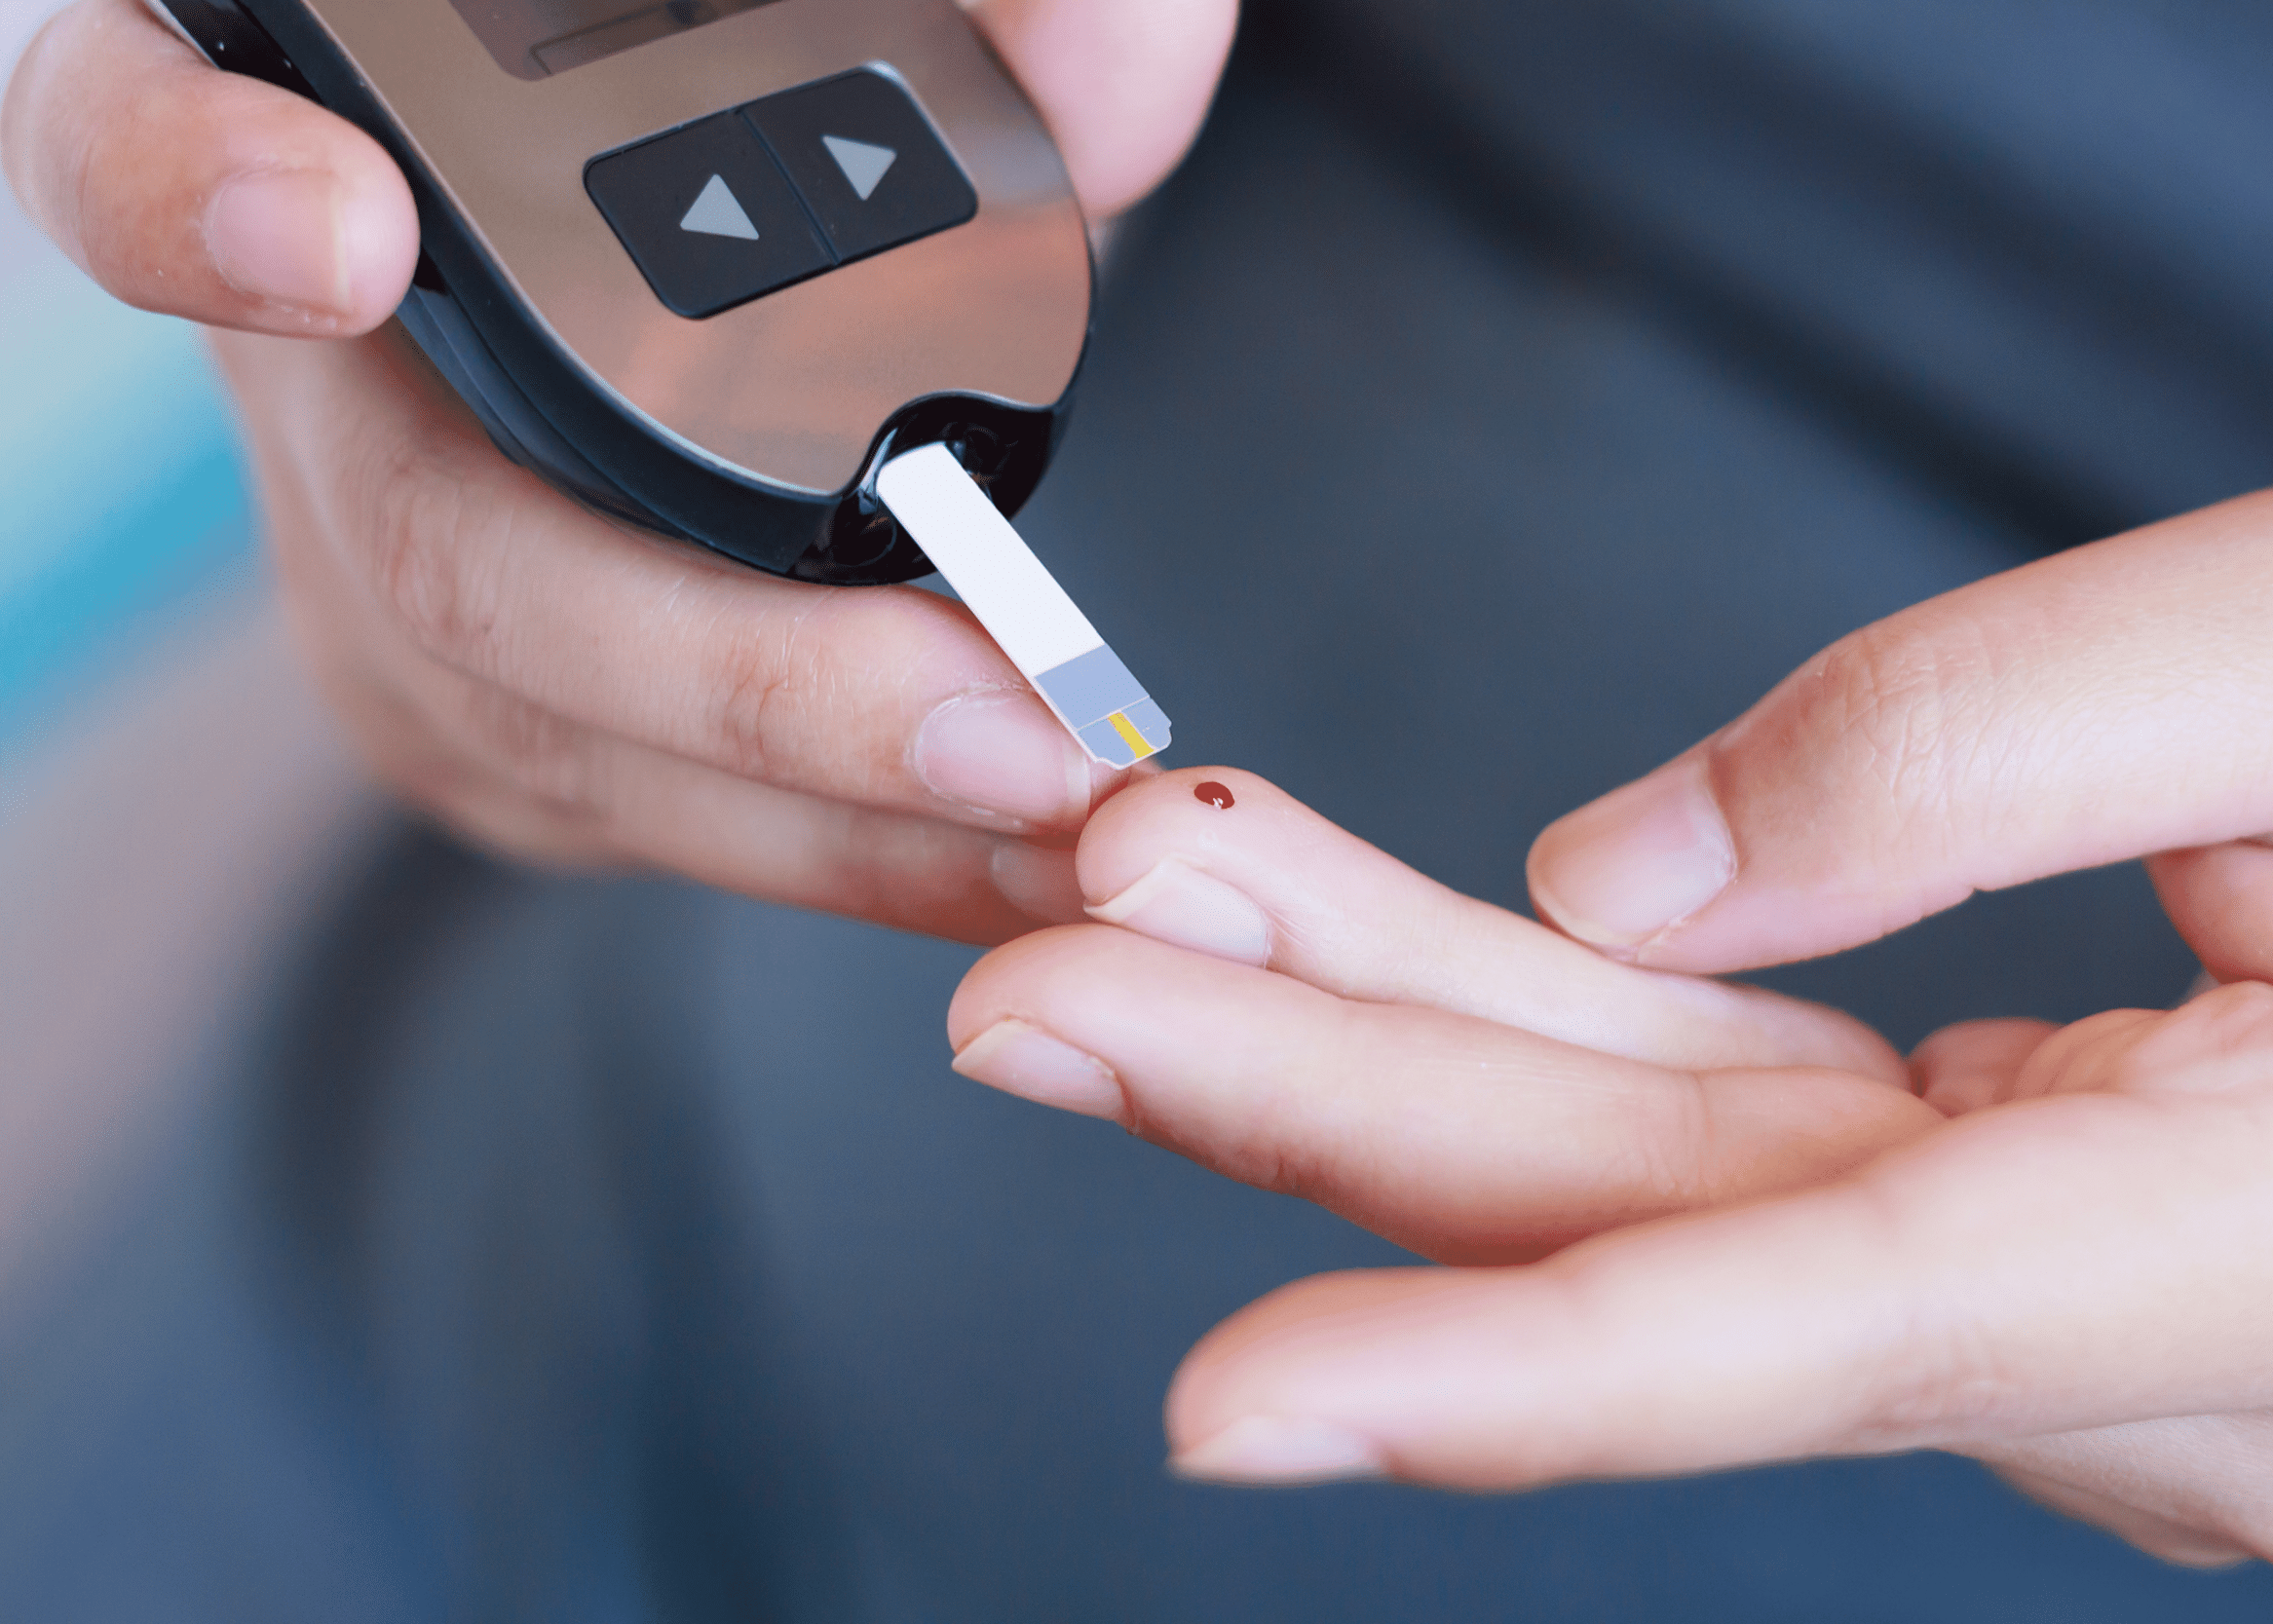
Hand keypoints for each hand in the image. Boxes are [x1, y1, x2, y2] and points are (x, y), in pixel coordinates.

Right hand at [1, 0, 1234, 940]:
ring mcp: (370, 553)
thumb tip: (1119, 93)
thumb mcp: (853, 22)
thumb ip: (991, 12)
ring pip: (534, 725)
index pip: (135, 129)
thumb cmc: (766, 97)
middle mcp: (310, 364)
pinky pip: (612, 800)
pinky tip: (992, 856)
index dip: (203, 187)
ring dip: (816, 809)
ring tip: (1060, 822)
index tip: (340, 233)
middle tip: (989, 728)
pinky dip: (822, 840)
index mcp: (317, 114)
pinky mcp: (467, 694)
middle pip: (434, 545)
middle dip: (740, 674)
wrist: (732, 244)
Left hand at [952, 480, 2272, 1581]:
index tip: (1233, 1407)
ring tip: (1161, 911)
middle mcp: (2162, 1365)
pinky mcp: (2043, 1246)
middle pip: (1665, 1239)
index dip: (1515, 1370)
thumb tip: (1623, 878)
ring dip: (1407, 1041)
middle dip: (1332, 1096)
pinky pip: (1754, 1153)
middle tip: (1051, 984)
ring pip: (1676, 1191)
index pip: (1829, 1326)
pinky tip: (1373, 941)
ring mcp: (2092, 1329)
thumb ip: (1981, 751)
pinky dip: (1559, 1040)